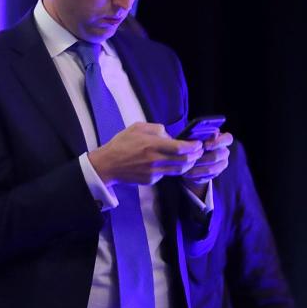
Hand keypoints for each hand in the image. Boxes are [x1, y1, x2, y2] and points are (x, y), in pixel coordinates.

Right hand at [88, 122, 202, 185]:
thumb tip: (170, 136)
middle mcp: (154, 160)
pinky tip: (171, 163)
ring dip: (188, 164)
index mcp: (151, 145)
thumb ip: (156, 129)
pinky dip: (173, 168)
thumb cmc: (121, 144)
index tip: (198, 143)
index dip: (193, 146)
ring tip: (191, 157)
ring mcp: (153, 172)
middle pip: (184, 161)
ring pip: (179, 170)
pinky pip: (167, 174)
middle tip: (199, 150)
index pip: (180, 148)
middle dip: (195, 155)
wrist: (107, 165)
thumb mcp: (137, 128)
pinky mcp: (151, 180)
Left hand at [182, 131, 232, 196]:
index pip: (228, 138)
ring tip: (187, 166)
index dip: (218, 142)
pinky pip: (207, 176)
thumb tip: (202, 136)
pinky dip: (196, 174)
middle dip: (204, 157)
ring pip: (212, 168)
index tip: (205, 145)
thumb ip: (199, 136)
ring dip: (198, 168)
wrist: (192, 159)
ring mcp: (222, 163)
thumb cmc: (194, 145)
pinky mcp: (216, 173)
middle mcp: (224, 151)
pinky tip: (189, 172)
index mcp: (222, 139)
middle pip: (219, 155)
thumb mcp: (194, 138)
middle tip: (192, 158)